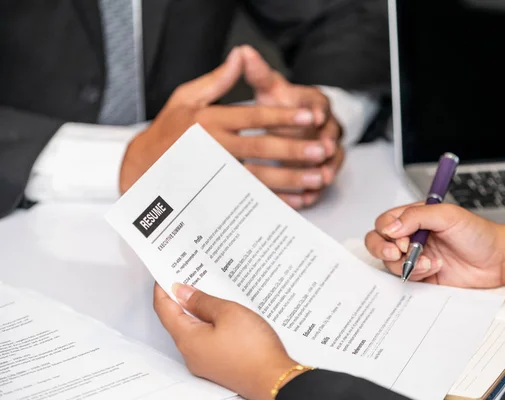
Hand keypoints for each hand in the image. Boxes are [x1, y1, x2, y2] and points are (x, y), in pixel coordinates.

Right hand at [120, 47, 336, 207]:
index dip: (283, 116)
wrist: (142, 167)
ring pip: (258, 177)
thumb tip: (240, 56)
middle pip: (260, 148)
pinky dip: (274, 202)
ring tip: (316, 177)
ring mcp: (214, 175)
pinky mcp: (215, 195)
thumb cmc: (167, 129)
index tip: (310, 116)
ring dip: (290, 178)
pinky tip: (297, 200)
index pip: (253, 117)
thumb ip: (217, 80)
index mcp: (209, 121)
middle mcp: (213, 147)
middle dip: (293, 149)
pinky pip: (249, 200)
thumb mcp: (186, 97)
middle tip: (322, 150)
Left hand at [153, 283, 303, 399]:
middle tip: (187, 276)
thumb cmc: (253, 350)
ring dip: (197, 310)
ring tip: (207, 291)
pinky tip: (221, 313)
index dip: (162, 288)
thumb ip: (202, 301)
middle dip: (180, 297)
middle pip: (176, 320)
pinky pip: (206, 339)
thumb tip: (183, 292)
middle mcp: (191, 353)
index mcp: (188, 339)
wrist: (273, 380)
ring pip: (193, 329)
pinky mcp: (218, 363)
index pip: (164, 309)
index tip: (165, 273)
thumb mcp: (228, 313)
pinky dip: (208, 323)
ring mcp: (204, 361)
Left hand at [240, 45, 344, 205]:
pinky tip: (307, 199)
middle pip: (330, 135)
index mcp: (315, 102)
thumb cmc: (279, 104)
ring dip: (326, 169)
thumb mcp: (269, 88)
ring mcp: (327, 149)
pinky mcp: (322, 169)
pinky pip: (321, 182)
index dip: (318, 110)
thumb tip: (242, 51)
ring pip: (331, 160)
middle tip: (324, 150)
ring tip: (321, 179)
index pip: (320, 103)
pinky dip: (314, 191)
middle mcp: (326, 125)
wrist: (293, 124)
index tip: (315, 117)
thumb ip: (259, 74)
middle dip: (326, 143)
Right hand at [365, 203, 504, 288]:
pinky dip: (416, 274)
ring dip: (407, 263)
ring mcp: (414, 256)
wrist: (497, 260)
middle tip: (398, 252)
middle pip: (377, 242)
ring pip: (390, 262)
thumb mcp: (448, 215)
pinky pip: (405, 278)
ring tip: (428, 261)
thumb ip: (416, 216)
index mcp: (413, 218)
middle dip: (383, 249)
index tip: (401, 238)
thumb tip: (392, 227)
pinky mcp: (421, 275)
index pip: (385, 223)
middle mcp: (410, 236)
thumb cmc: (478, 233)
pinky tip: (434, 268)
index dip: (387, 231)